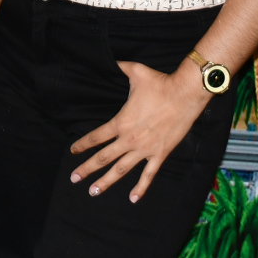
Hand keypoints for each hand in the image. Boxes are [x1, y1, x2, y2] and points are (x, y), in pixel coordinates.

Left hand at [69, 61, 212, 201]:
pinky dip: (140, 188)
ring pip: (121, 170)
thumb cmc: (160, 83)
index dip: (82, 144)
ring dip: (106, 182)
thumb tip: (111, 58)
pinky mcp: (160, 154)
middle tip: (74, 178)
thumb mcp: (135, 72)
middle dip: (87, 169)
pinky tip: (132, 199)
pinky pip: (148, 175)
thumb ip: (120, 67)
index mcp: (121, 122)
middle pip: (103, 158)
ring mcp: (145, 149)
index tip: (72, 151)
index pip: (96, 137)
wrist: (185, 94)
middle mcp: (129, 139)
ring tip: (93, 192)